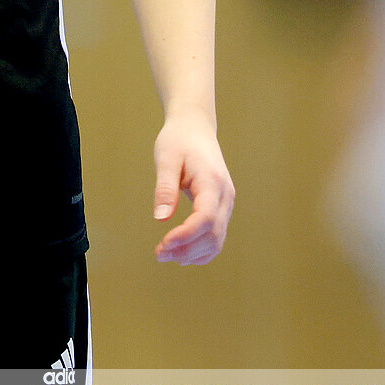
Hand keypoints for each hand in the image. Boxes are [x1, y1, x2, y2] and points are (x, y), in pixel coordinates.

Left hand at [151, 112, 233, 265]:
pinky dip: (201, 250)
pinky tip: (181, 253)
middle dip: (186, 249)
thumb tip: (160, 219)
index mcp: (212, 181)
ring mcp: (226, 203)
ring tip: (166, 255)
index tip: (163, 244)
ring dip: (193, 253)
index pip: (205, 218)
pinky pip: (216, 236)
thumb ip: (165, 188)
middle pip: (212, 234)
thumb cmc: (179, 140)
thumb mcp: (166, 159)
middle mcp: (225, 196)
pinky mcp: (221, 208)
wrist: (195, 129)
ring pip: (217, 240)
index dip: (185, 236)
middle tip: (158, 254)